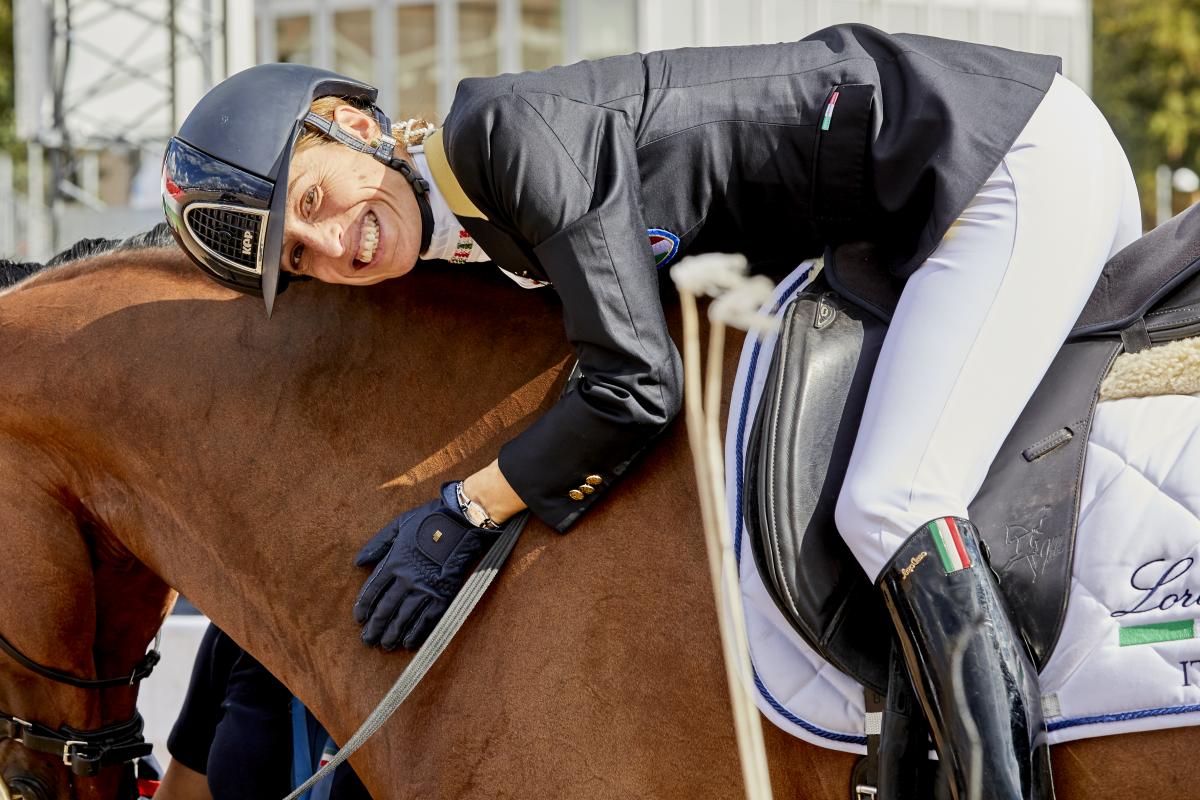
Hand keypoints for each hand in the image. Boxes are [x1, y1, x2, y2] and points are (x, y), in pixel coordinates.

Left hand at [353, 482, 500, 649]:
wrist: (461, 521)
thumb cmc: (429, 519)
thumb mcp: (398, 525)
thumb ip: (378, 544)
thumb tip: (358, 561)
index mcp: (393, 562)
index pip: (372, 591)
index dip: (364, 607)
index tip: (360, 619)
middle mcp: (406, 579)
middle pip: (385, 609)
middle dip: (375, 627)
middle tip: (368, 640)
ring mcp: (425, 588)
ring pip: (404, 618)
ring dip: (393, 633)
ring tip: (386, 645)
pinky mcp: (443, 594)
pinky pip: (427, 619)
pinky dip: (417, 632)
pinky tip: (409, 642)